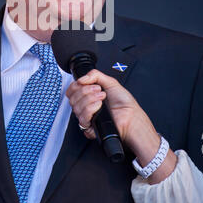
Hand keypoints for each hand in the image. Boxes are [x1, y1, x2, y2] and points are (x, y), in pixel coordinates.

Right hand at [66, 69, 176, 183]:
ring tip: (102, 97)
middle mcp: (86, 106)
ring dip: (90, 99)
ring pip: (76, 107)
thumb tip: (81, 78)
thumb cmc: (125, 103)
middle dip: (85, 91)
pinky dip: (90, 109)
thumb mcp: (110, 82)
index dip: (76, 86)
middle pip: (72, 98)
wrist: (131, 116)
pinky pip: (82, 118)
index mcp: (88, 96)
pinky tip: (99, 106)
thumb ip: (95, 75)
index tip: (86, 83)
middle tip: (99, 90)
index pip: (71, 91)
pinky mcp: (89, 127)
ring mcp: (87, 117)